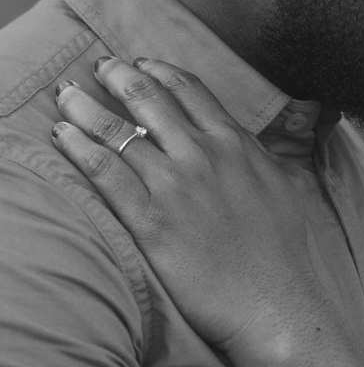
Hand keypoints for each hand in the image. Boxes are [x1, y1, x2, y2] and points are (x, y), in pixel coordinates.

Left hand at [52, 57, 331, 363]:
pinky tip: (63, 136)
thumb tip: (297, 124)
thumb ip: (285, 151)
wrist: (277, 305)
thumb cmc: (290, 254)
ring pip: (120, 131)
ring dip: (87, 108)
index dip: (160, 71)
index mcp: (237, 144)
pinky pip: (106, 175)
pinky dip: (80, 150)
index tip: (140, 62)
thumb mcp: (296, 186)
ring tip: (67, 95)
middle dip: (117, 76)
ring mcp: (175, 187)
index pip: (191, 91)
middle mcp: (203, 155)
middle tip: (99, 66)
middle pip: (150, 99)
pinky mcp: (150, 222)